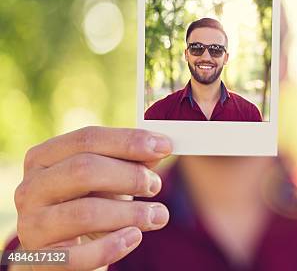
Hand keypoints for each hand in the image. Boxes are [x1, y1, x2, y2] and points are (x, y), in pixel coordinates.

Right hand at [13, 126, 172, 270]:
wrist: (65, 252)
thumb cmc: (90, 204)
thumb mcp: (109, 178)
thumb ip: (132, 161)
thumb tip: (160, 146)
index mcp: (44, 157)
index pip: (87, 139)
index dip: (129, 141)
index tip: (164, 146)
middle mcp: (30, 187)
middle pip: (83, 170)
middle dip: (129, 176)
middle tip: (156, 185)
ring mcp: (30, 224)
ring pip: (84, 213)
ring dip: (130, 213)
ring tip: (158, 215)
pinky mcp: (39, 260)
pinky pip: (77, 256)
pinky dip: (111, 246)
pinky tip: (134, 237)